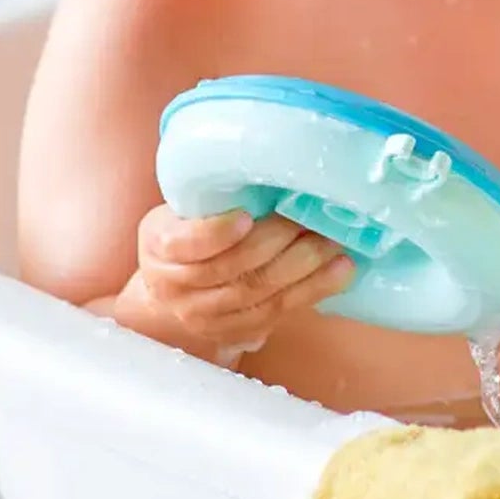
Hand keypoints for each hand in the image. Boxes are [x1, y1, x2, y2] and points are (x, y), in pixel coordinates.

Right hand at [128, 203, 357, 358]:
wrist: (175, 284)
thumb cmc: (189, 230)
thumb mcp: (186, 207)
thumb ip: (216, 195)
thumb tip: (278, 165)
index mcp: (160, 247)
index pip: (185, 244)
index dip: (216, 232)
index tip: (247, 215)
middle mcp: (176, 287)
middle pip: (231, 269)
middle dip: (278, 241)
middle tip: (312, 217)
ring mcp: (204, 316)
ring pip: (259, 293)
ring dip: (304, 267)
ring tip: (334, 241)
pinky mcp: (234, 333)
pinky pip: (277, 313)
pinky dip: (314, 290)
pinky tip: (340, 270)